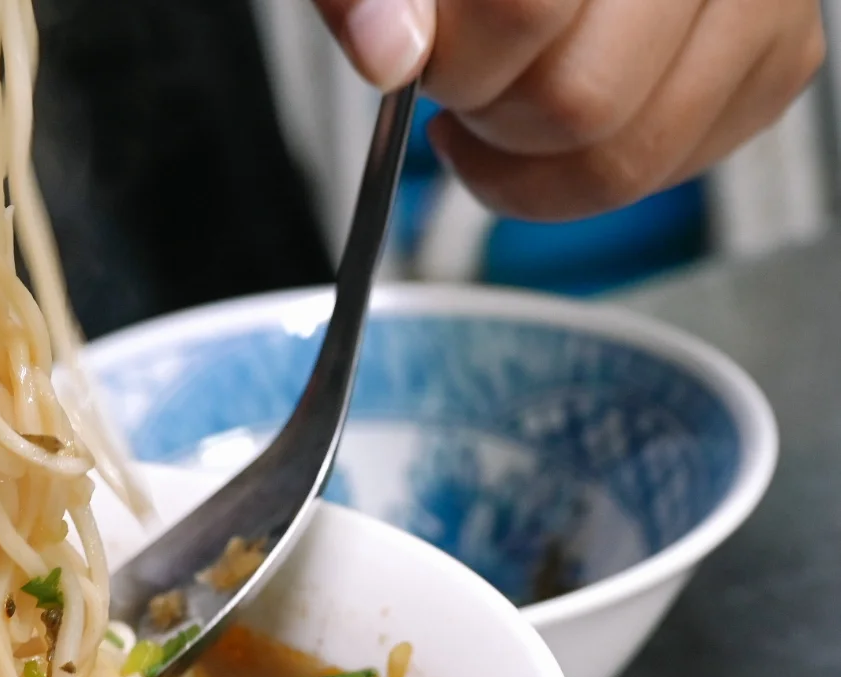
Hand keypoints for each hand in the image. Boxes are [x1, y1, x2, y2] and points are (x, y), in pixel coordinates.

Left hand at [309, 0, 826, 219]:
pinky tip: (562, 114)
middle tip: (464, 87)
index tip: (422, 58)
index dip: (454, 64)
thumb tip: (389, 56)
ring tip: (504, 105)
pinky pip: (683, 161)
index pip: (522, 12)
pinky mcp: (780, 44)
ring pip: (634, 154)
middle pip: (580, 102)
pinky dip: (596, 168)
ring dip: (537, 165)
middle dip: (492, 120)